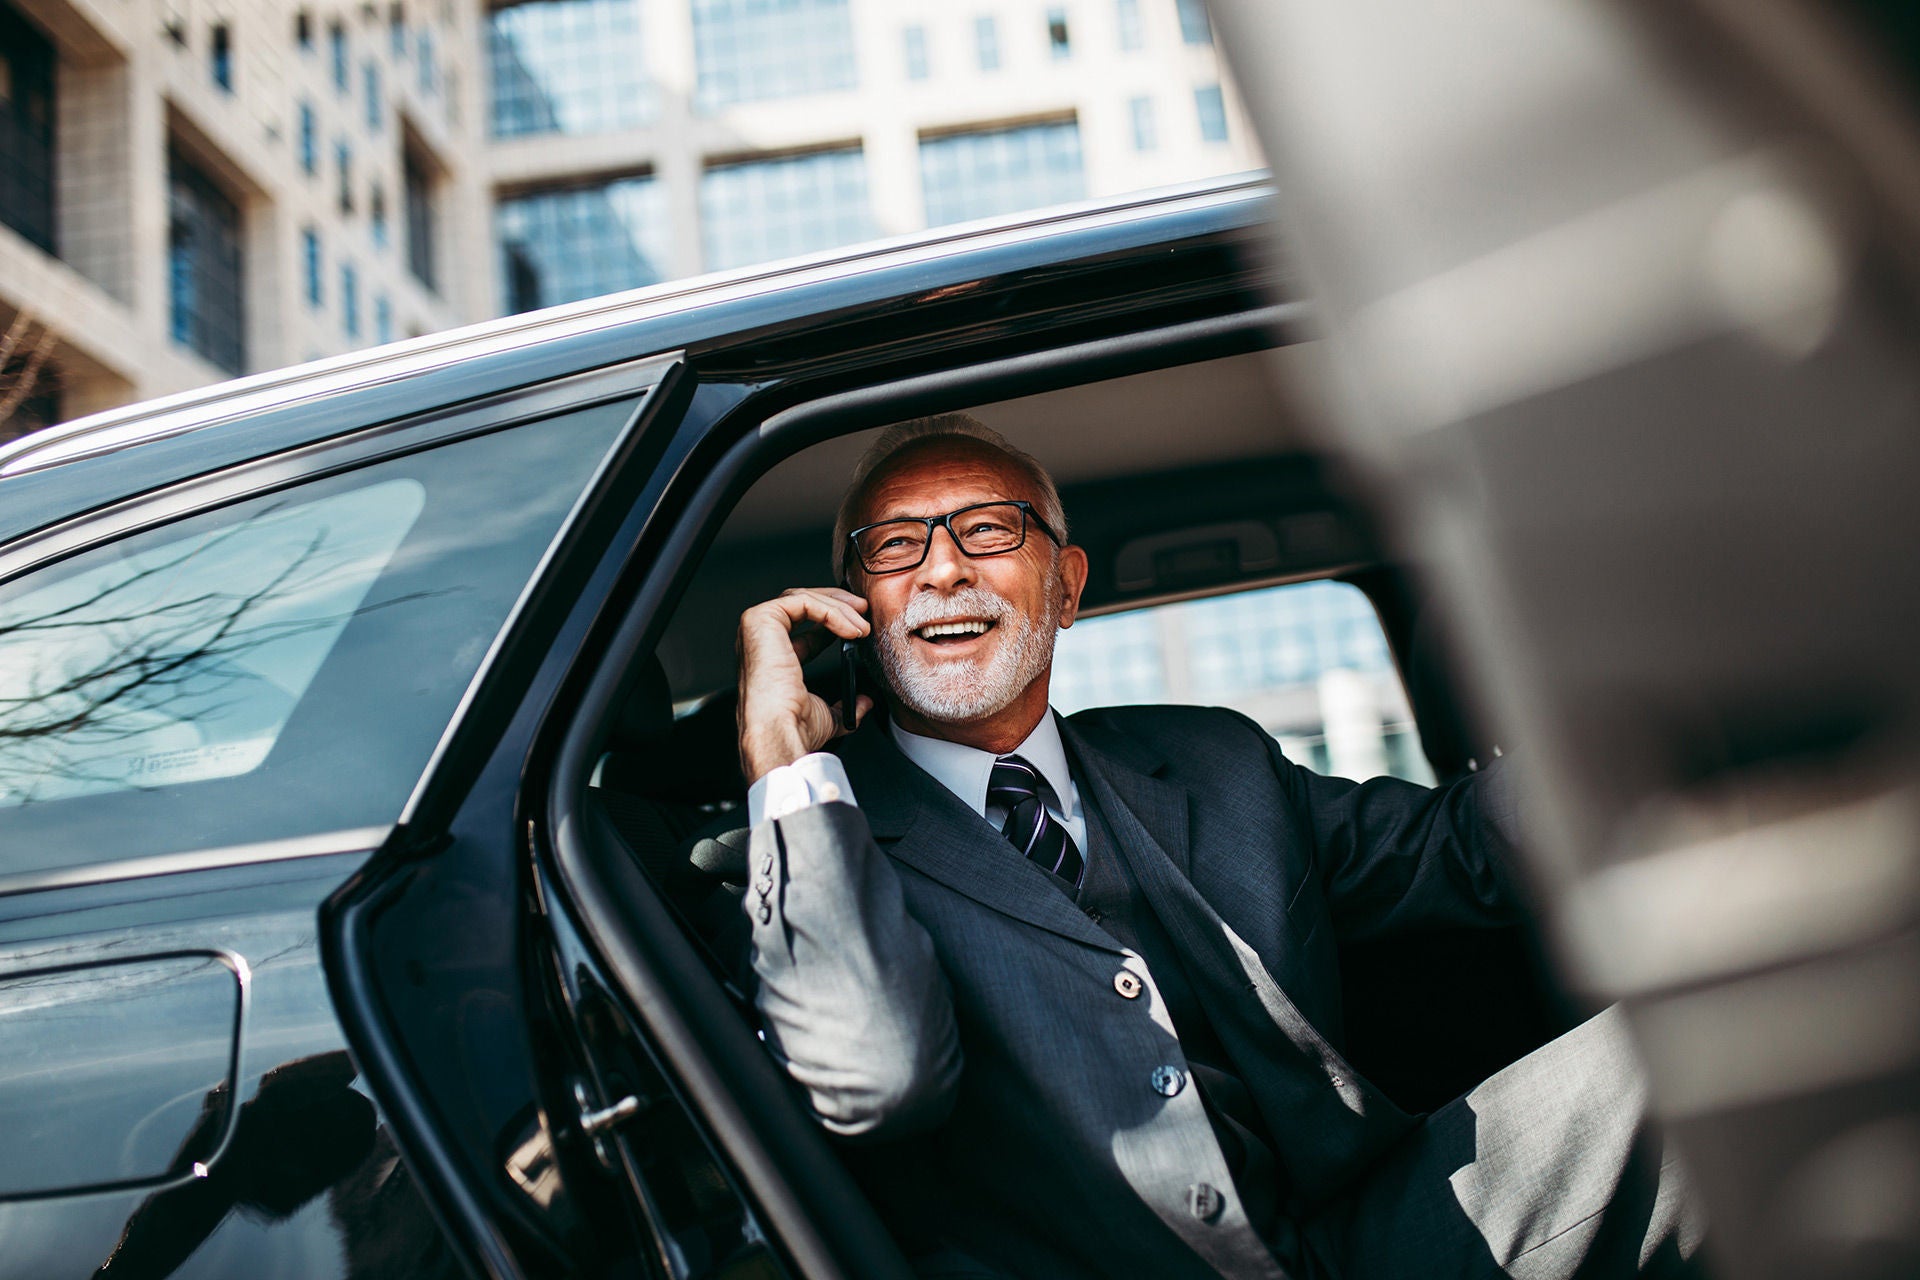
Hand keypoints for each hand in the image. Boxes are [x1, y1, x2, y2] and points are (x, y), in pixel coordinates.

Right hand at [736, 587, 874, 782]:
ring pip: (803, 598)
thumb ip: (845, 706)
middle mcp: (760, 639)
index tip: (859, 627)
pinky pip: (803, 602)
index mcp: (771, 657)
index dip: (834, 620)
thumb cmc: (793, 727)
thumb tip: (864, 703)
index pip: (802, 624)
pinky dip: (832, 611)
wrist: (780, 731)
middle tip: (864, 611)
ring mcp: (756, 627)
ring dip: (839, 608)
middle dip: (837, 604)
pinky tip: (851, 629)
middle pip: (801, 602)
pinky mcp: (760, 619)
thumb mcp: (827, 715)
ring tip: (863, 626)